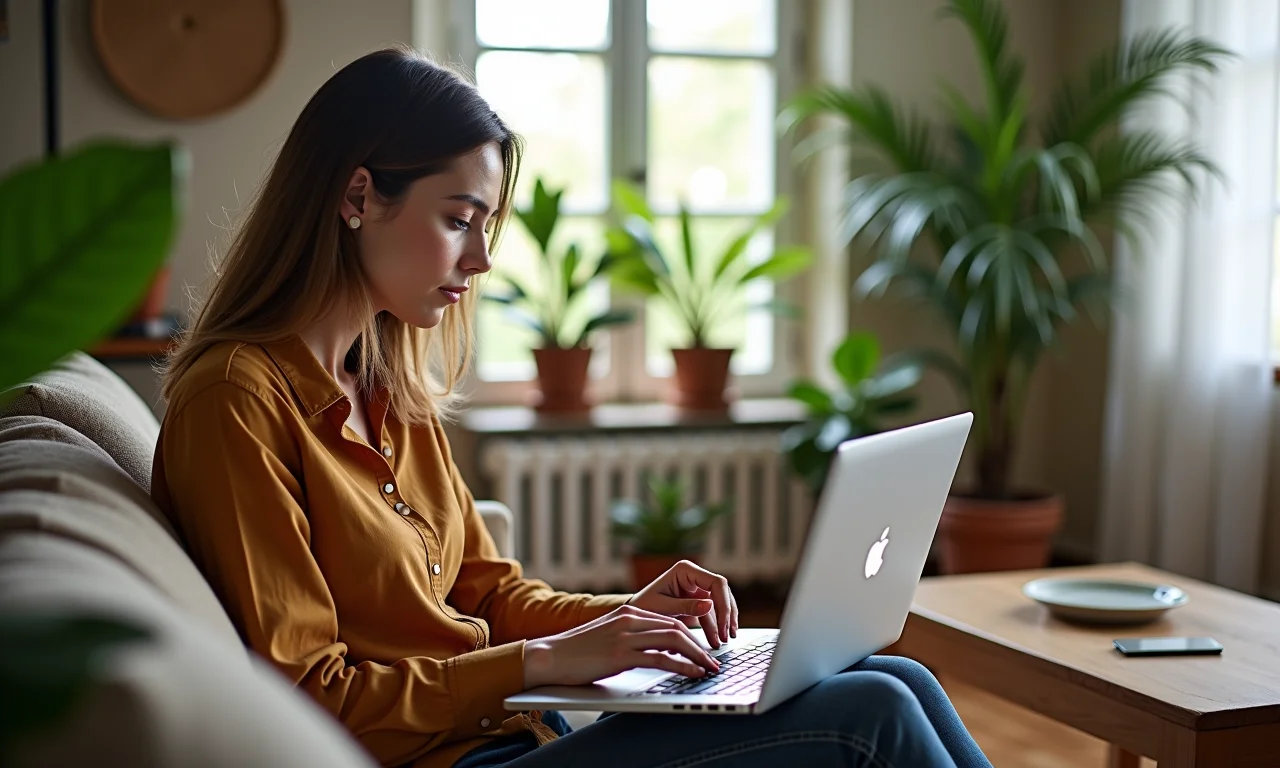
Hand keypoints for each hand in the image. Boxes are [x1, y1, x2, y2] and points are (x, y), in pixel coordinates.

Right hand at [523, 604, 719, 687]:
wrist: (550, 657)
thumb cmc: (578, 651)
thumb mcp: (609, 636)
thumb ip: (633, 637)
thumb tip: (660, 651)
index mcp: (628, 611)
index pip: (669, 619)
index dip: (691, 634)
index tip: (704, 649)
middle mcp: (629, 619)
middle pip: (676, 627)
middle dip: (700, 645)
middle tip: (713, 661)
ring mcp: (624, 636)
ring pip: (673, 639)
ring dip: (697, 655)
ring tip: (709, 668)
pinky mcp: (619, 654)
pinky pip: (660, 659)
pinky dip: (682, 666)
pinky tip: (692, 674)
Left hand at [626, 560, 738, 648]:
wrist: (634, 614)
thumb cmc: (643, 606)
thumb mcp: (661, 608)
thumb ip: (685, 606)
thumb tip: (710, 606)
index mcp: (685, 570)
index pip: (716, 583)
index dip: (724, 604)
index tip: (722, 627)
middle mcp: (695, 576)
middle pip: (722, 593)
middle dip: (726, 616)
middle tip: (725, 638)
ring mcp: (698, 588)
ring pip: (721, 603)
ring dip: (724, 623)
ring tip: (722, 642)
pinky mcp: (699, 601)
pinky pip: (715, 612)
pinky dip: (717, 626)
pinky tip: (718, 639)